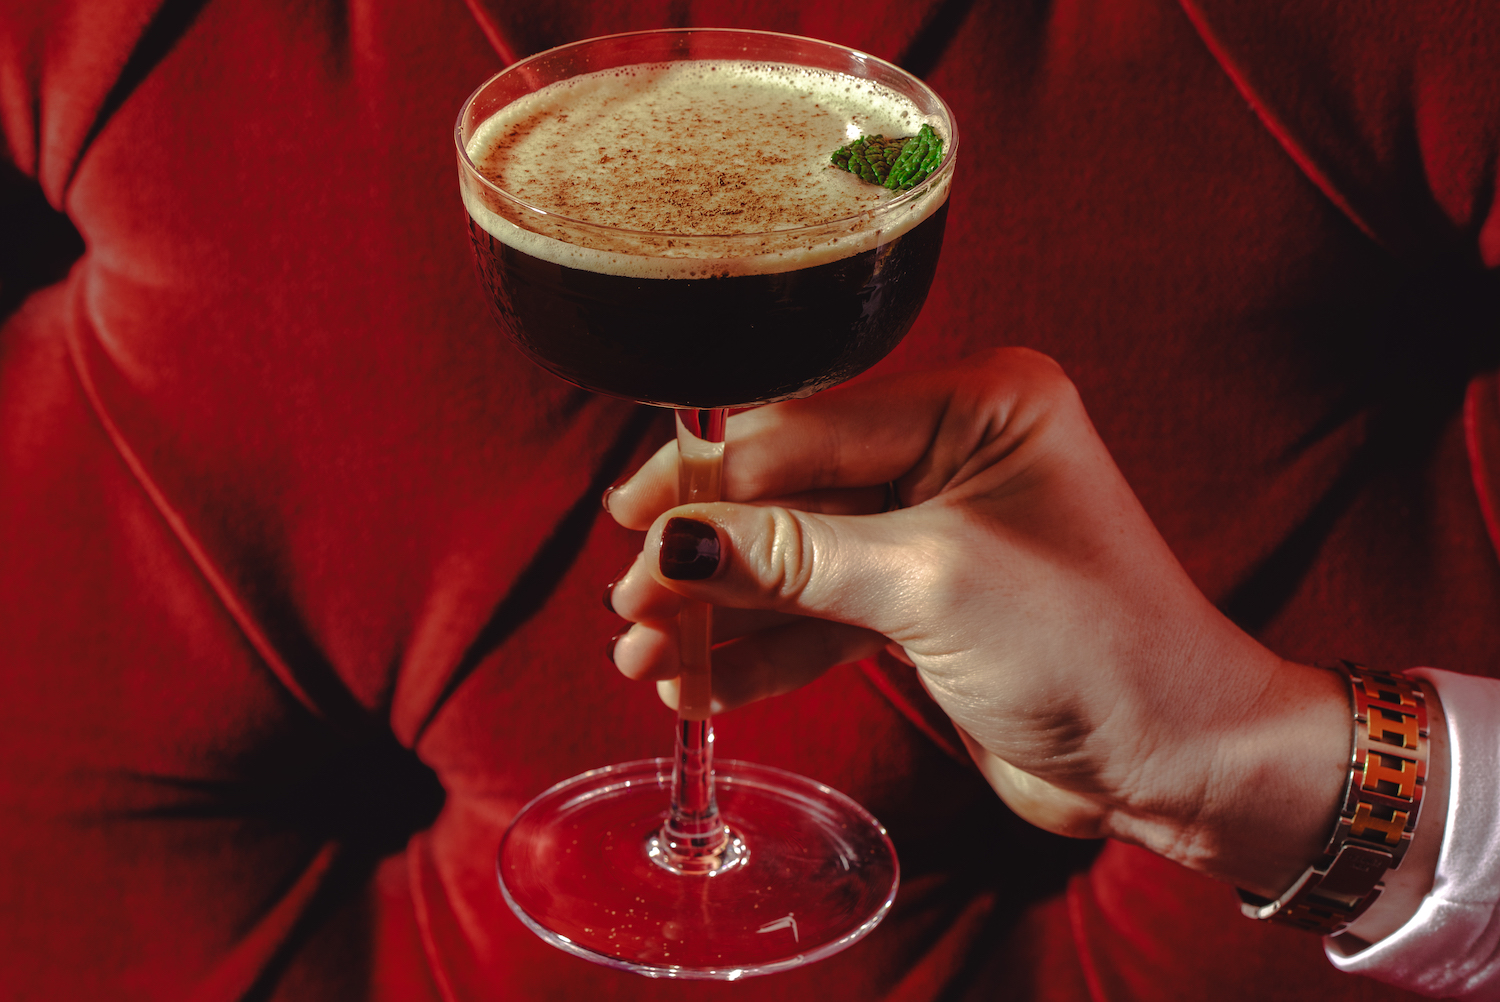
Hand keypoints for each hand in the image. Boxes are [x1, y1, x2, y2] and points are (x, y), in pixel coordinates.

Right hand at [605, 348, 1356, 897]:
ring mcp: (937, 526)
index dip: (711, 478)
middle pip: (792, 493)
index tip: (631, 519)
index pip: (806, 426)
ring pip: (799, 558)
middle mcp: (954, 451)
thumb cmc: (1097, 650)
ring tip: (651, 660)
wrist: (1179, 763)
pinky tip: (707, 684)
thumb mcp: (933, 587)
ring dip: (725, 612)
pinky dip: (767, 649)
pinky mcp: (926, 597)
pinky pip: (825, 609)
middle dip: (710, 557)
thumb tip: (677, 537)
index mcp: (977, 403)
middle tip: (634, 605)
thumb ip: (798, 557)